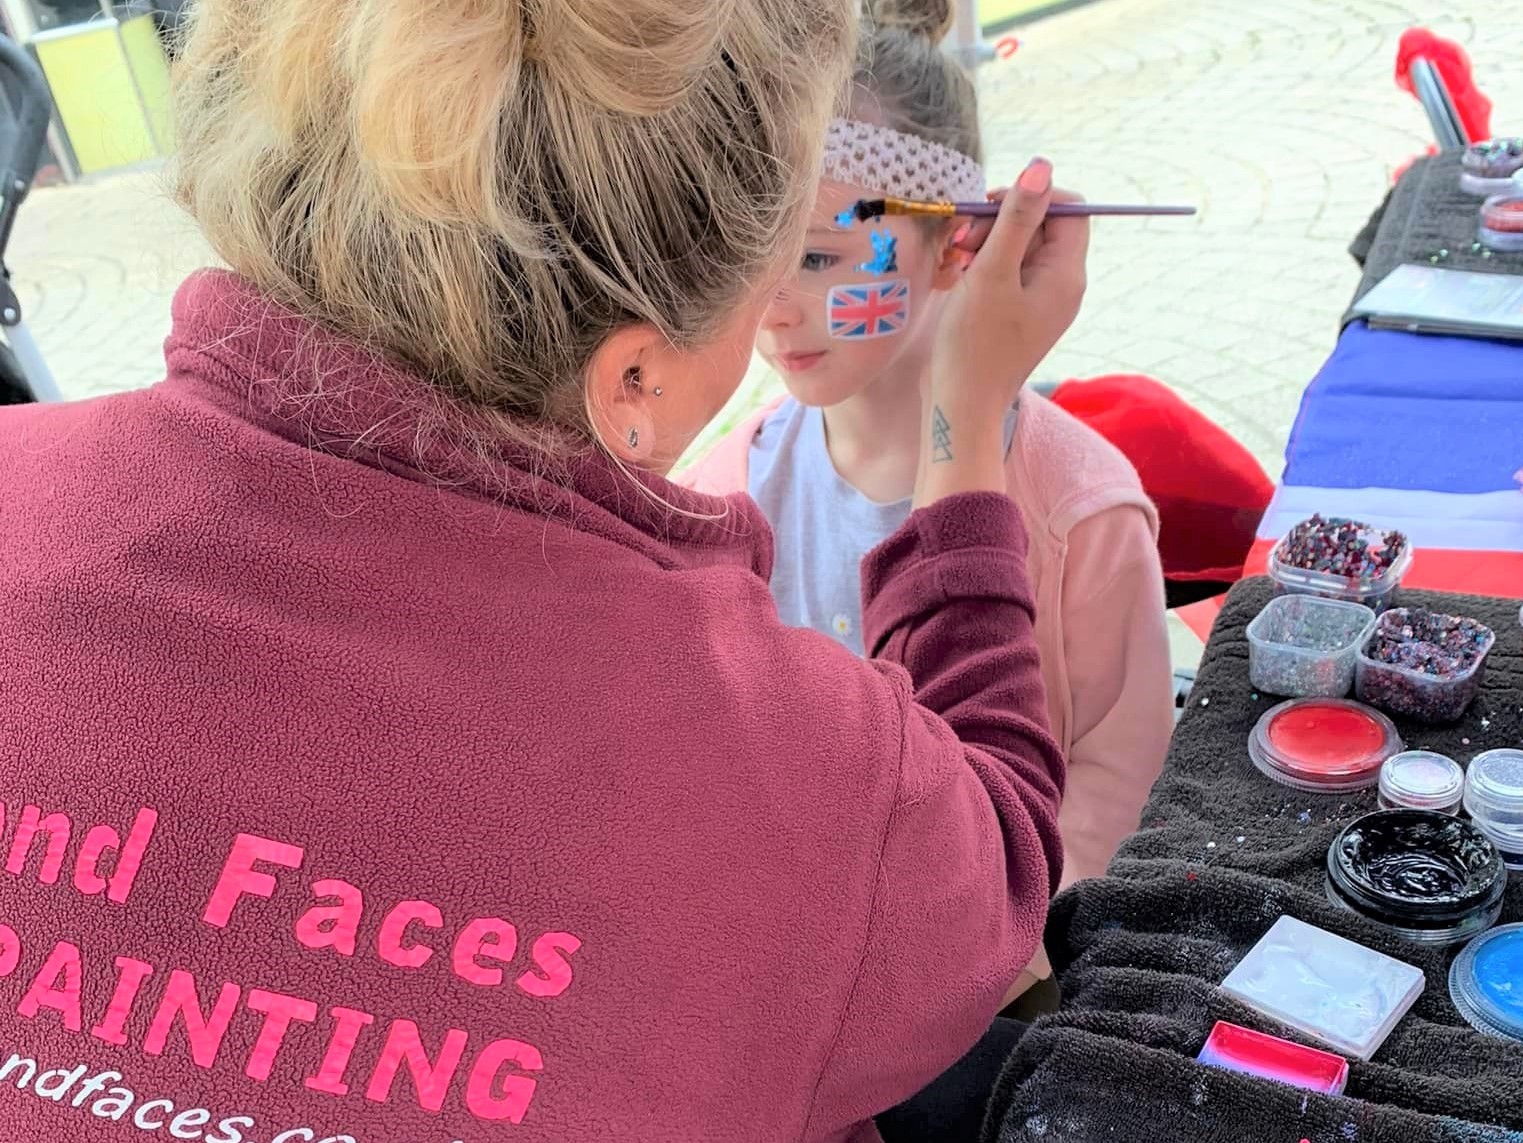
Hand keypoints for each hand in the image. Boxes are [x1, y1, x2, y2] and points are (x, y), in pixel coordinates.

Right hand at [913, 159, 1089, 507]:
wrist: (960, 408)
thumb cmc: (974, 344)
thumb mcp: (992, 273)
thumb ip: (1016, 218)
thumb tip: (1041, 166)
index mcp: (1066, 275)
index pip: (1069, 210)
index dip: (1031, 198)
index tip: (990, 208)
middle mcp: (1061, 286)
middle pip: (1041, 227)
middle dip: (1001, 221)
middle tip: (963, 240)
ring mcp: (1039, 302)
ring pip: (1019, 247)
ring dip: (986, 242)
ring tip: (957, 260)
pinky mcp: (1017, 313)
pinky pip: (1008, 272)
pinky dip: (984, 265)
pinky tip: (959, 277)